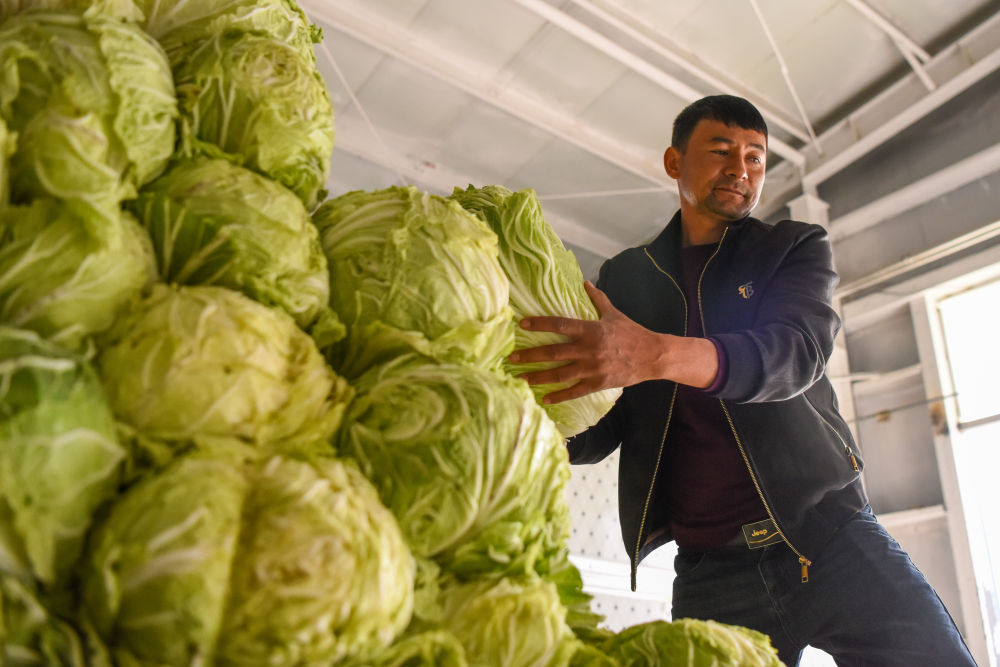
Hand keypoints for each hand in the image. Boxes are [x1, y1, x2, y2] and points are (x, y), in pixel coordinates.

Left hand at [508, 282, 670, 402]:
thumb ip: (597, 299)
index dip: (539, 324)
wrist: (653, 355)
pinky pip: (575, 391)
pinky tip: (544, 399)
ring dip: (539, 377)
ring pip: (560, 374)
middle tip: (511, 358)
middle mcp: (589, 348)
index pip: (560, 324)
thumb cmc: (632, 332)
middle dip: (530, 356)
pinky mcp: (599, 383)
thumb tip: (585, 282)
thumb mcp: (614, 314)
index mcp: (591, 329)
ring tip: (522, 378)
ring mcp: (593, 367)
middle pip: (553, 352)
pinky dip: (559, 396)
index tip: (521, 324)